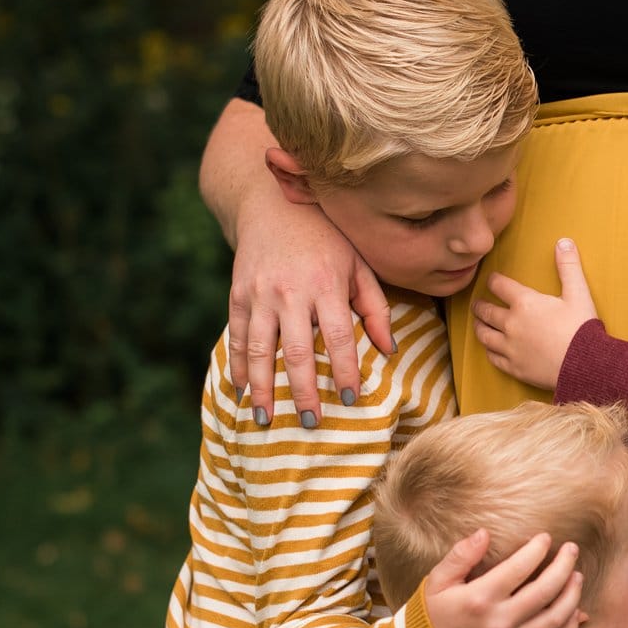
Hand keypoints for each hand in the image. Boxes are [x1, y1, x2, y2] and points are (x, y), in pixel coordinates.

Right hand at [229, 195, 393, 424]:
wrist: (272, 204)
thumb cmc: (327, 238)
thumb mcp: (359, 265)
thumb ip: (376, 307)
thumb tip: (390, 350)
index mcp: (327, 283)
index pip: (339, 336)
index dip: (345, 370)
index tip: (351, 398)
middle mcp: (291, 291)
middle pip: (297, 350)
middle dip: (303, 390)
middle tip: (310, 422)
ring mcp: (259, 293)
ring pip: (260, 350)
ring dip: (262, 388)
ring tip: (266, 419)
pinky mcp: (237, 294)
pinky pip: (238, 337)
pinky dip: (238, 367)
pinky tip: (241, 391)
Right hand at [421, 530, 585, 627]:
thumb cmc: (435, 615)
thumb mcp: (438, 582)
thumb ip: (460, 555)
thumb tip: (484, 534)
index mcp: (479, 599)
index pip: (519, 568)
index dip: (537, 549)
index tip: (546, 538)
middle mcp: (500, 623)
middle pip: (545, 591)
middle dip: (564, 566)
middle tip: (571, 550)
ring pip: (556, 618)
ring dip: (572, 595)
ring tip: (576, 576)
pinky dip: (570, 626)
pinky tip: (574, 609)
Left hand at [474, 238, 598, 390]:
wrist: (586, 365)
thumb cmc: (582, 328)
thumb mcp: (578, 293)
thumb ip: (569, 266)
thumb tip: (563, 241)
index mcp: (525, 303)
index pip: (500, 286)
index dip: (493, 281)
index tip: (492, 280)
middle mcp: (511, 324)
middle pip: (486, 312)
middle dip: (480, 306)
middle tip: (477, 304)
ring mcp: (510, 347)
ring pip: (484, 335)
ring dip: (479, 327)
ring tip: (479, 324)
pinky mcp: (514, 368)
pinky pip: (493, 358)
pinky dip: (489, 351)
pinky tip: (491, 349)